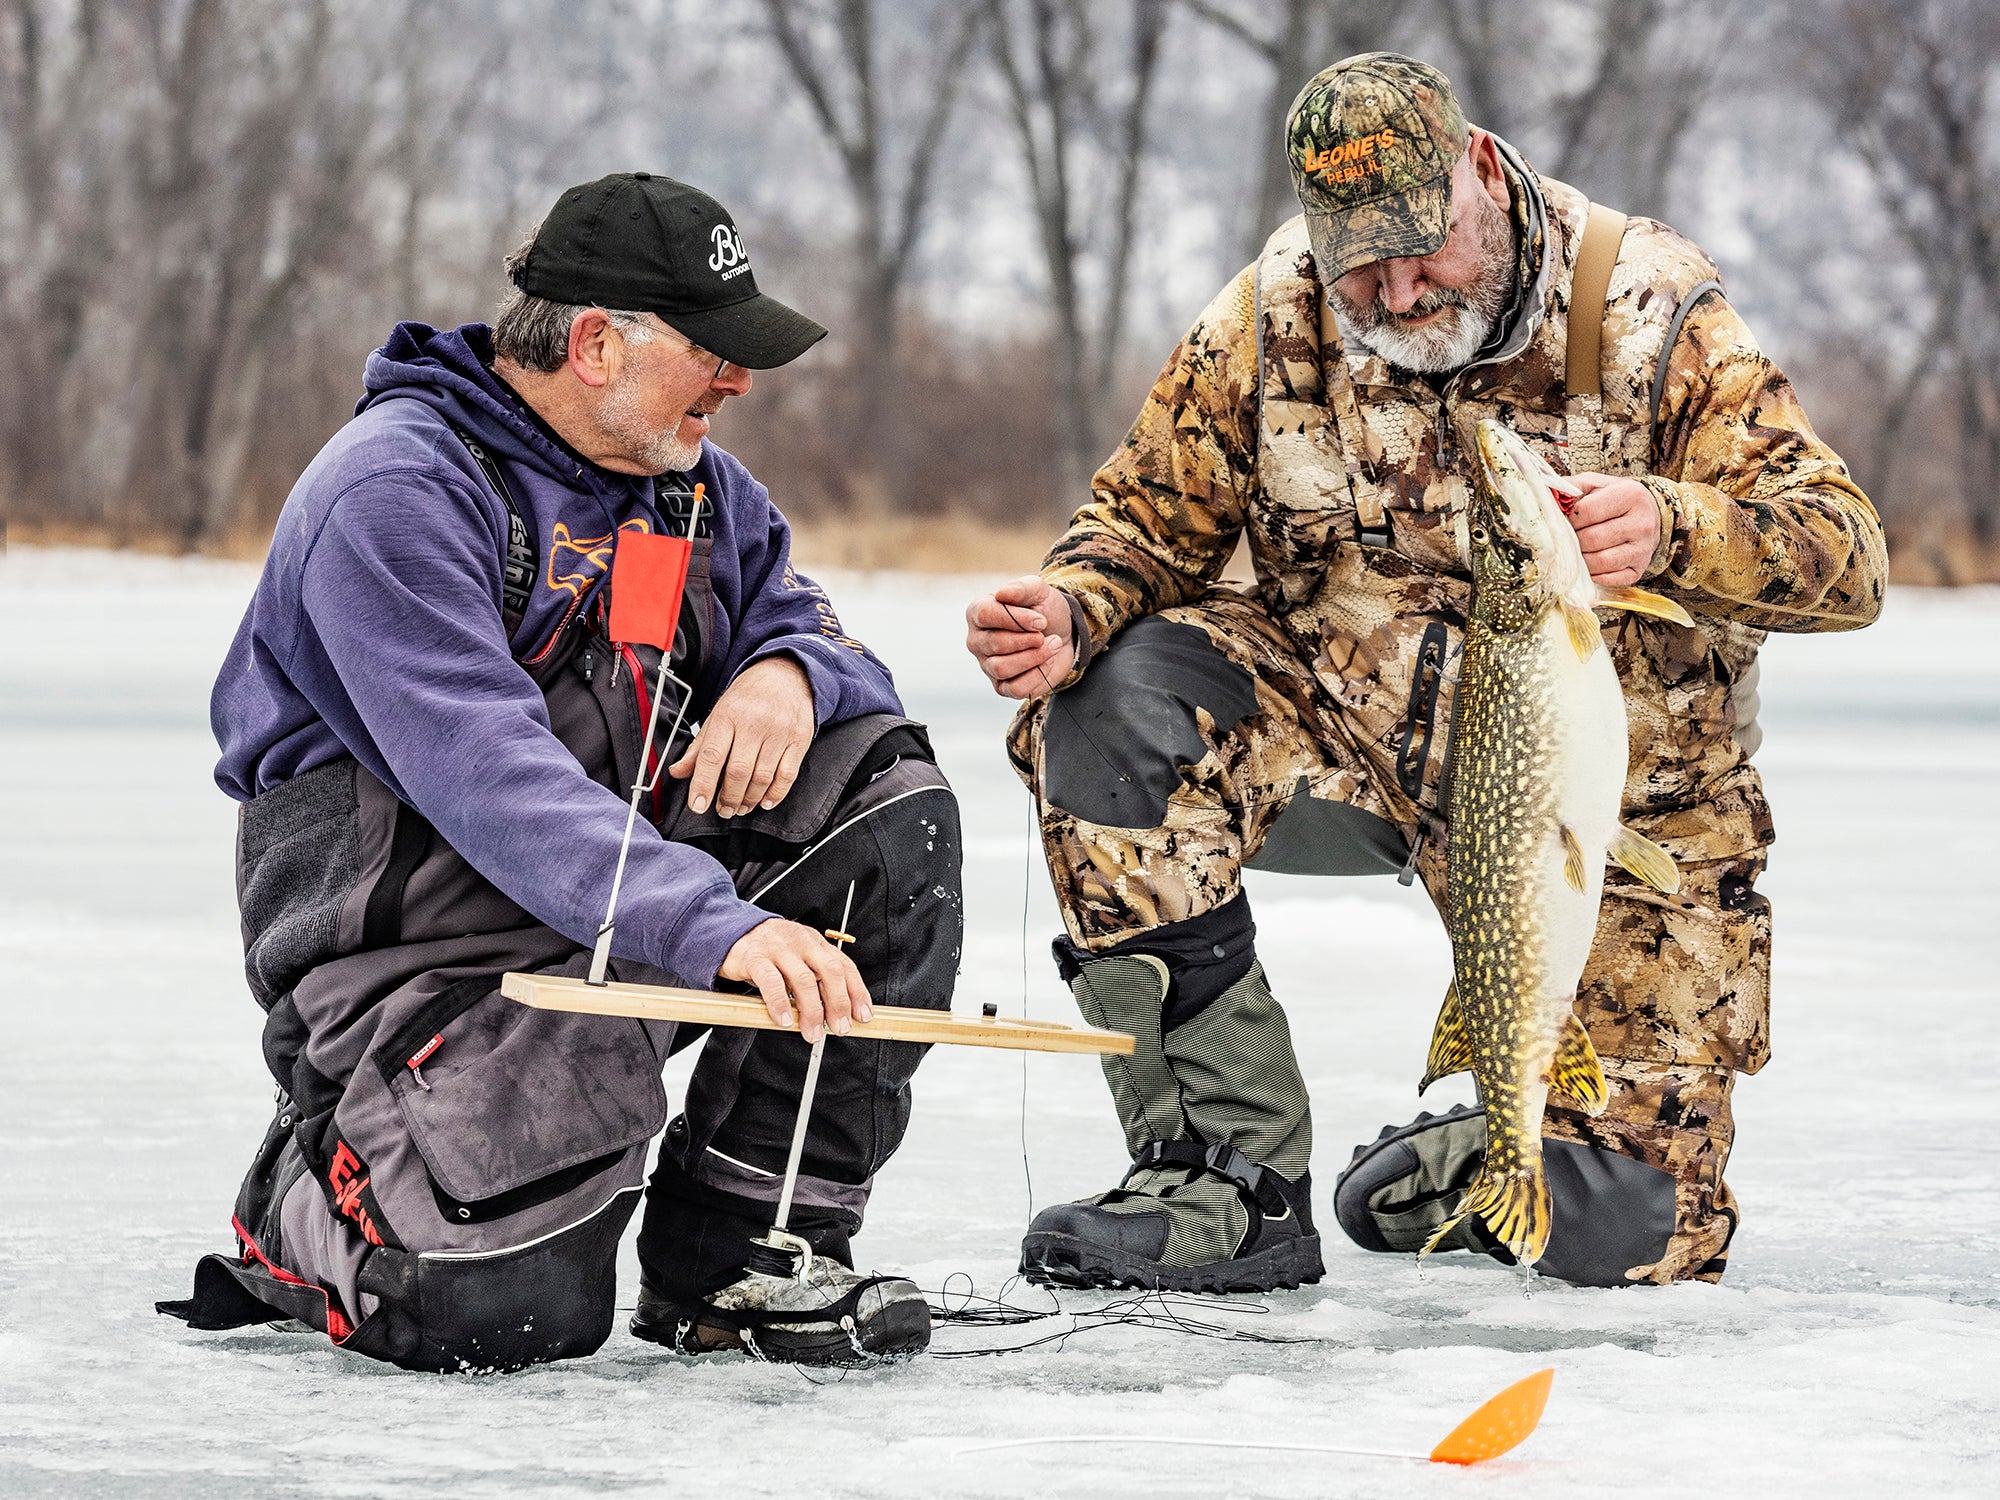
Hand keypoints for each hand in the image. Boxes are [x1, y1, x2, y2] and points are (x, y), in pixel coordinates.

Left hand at [668, 656, 813, 816]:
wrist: (787, 675)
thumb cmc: (749, 696)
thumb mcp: (718, 714)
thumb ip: (699, 746)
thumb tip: (678, 772)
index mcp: (728, 716)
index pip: (712, 755)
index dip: (703, 783)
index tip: (698, 804)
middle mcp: (754, 723)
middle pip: (738, 771)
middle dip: (728, 798)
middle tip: (722, 810)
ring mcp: (779, 732)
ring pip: (762, 777)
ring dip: (749, 800)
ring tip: (740, 807)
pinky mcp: (799, 739)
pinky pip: (787, 775)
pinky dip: (776, 794)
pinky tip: (765, 801)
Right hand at [719, 917, 871, 1042]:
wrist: (731, 930)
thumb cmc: (768, 950)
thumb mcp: (798, 958)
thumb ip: (815, 979)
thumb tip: (834, 1013)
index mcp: (816, 943)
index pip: (844, 966)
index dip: (857, 992)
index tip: (863, 1015)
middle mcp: (802, 943)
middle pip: (830, 971)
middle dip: (839, 1003)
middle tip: (840, 1027)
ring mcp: (779, 948)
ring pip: (803, 979)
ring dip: (812, 1010)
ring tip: (813, 1032)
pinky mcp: (755, 957)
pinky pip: (771, 981)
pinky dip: (780, 1003)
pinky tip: (784, 1019)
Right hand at [965, 575, 1075, 698]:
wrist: (1064, 634)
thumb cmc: (1044, 610)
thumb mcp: (1038, 591)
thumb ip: (1021, 588)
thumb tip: (1003, 594)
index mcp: (978, 612)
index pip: (985, 614)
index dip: (1016, 619)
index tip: (1041, 621)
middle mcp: (977, 640)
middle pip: (995, 644)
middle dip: (1028, 640)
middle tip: (1045, 634)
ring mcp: (987, 665)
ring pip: (1002, 668)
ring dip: (1035, 657)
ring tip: (1052, 645)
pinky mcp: (1002, 687)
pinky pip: (1015, 689)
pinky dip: (1037, 676)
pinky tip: (1046, 662)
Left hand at [1566, 474, 1661, 587]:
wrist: (1649, 513)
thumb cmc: (1614, 498)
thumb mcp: (1595, 484)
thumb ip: (1570, 488)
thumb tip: (1544, 496)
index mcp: (1630, 495)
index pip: (1586, 512)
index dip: (1569, 518)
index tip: (1566, 519)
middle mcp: (1641, 523)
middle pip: (1591, 539)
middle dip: (1572, 540)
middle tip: (1567, 537)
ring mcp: (1643, 549)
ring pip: (1600, 562)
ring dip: (1581, 559)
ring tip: (1577, 550)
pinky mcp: (1640, 569)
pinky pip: (1610, 579)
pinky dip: (1594, 575)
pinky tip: (1589, 564)